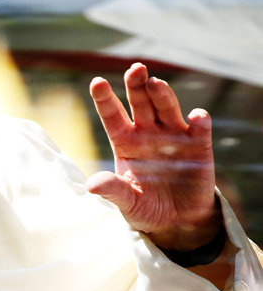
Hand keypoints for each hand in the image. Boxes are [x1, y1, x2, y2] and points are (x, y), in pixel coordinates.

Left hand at [87, 63, 220, 250]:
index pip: (112, 115)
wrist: (177, 222)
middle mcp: (147, 132)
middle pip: (140, 102)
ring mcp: (173, 136)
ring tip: (156, 84)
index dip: (104, 98)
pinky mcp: (199, 146)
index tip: (97, 82)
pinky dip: (199, 121)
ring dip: (162, 95)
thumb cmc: (145, 206)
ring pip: (166, 108)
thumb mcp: (126, 202)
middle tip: (135, 68)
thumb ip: (113, 190)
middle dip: (137, 85)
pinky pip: (199, 129)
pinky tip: (197, 117)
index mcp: (124, 141)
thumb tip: (92, 185)